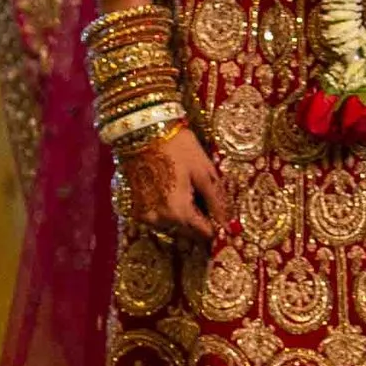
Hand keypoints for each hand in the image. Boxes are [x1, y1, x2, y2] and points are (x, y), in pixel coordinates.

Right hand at [115, 125, 231, 240]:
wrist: (142, 131)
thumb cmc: (178, 147)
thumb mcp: (204, 172)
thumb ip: (217, 202)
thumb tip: (230, 226)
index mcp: (178, 212)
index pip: (204, 234)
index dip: (218, 228)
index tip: (225, 221)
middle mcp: (159, 220)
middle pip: (188, 233)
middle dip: (201, 220)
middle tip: (206, 198)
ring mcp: (144, 216)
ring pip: (173, 226)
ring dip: (185, 216)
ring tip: (189, 189)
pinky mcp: (135, 208)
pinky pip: (159, 217)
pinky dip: (169, 210)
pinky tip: (173, 189)